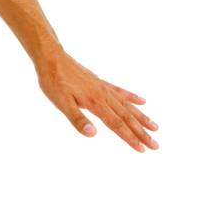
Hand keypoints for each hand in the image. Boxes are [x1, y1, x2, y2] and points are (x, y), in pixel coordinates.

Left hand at [36, 49, 158, 151]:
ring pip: (127, 105)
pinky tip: (142, 101)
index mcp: (95, 103)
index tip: (142, 149)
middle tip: (156, 145)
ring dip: (142, 117)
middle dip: (142, 132)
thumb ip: (77, 119)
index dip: (129, 138)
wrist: (52, 58)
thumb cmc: (54, 81)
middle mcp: (103, 95)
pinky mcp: (100, 82)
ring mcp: (103, 88)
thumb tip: (93, 134)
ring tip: (155, 127)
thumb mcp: (60, 102)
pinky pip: (120, 91)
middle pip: (127, 117)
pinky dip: (132, 97)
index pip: (116, 124)